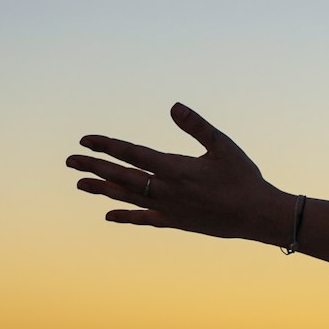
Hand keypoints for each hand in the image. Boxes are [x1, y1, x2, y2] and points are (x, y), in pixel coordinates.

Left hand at [67, 103, 291, 242]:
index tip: (86, 140)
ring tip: (80, 184)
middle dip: (94, 167)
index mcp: (175, 168)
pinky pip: (144, 219)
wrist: (257, 216)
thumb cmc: (243, 177)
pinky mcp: (175, 221)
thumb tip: (173, 106)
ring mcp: (168, 208)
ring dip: (102, 190)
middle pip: (122, 176)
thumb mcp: (223, 146)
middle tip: (70, 161)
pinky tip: (108, 215)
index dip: (107, 146)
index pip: (132, 153)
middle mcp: (166, 190)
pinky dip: (126, 216)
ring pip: (128, 197)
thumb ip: (197, 126)